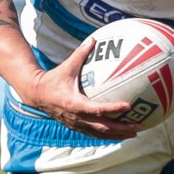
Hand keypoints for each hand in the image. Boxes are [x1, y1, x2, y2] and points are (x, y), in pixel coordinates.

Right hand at [21, 36, 140, 140]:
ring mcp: (76, 124)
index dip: (113, 109)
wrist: (36, 94)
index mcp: (74, 103)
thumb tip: (94, 38)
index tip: (129, 106)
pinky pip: (94, 133)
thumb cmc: (53, 78)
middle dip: (121, 129)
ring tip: (135, 134)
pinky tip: (121, 134)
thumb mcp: (67, 66)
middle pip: (102, 127)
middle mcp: (76, 117)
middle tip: (138, 126)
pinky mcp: (75, 127)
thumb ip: (81, 53)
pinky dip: (108, 135)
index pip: (97, 109)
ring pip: (100, 133)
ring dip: (117, 135)